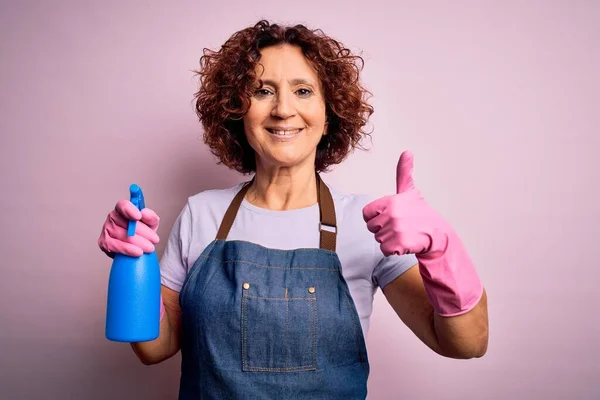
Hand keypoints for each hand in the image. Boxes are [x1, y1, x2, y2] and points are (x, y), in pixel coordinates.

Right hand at [98, 199, 159, 257]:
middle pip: (127, 223)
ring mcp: (107, 229)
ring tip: (149, 247)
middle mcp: (113, 217)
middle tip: (154, 239)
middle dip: (143, 232)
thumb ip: (151, 217)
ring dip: (139, 243)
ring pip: (123, 235)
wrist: (133, 248)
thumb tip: (145, 213)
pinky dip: (128, 249)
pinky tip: (138, 252)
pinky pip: (116, 246)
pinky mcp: (104, 242)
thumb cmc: (141, 233)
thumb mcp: (150, 224)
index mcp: (123, 209)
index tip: (139, 216)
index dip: (130, 210)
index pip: (123, 205)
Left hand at [362, 150, 482, 315]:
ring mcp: (395, 229)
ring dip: (389, 240)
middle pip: (372, 228)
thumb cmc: (421, 214)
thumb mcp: (410, 191)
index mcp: (391, 201)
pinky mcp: (399, 244)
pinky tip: (405, 244)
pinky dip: (394, 251)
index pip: (366, 214)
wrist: (437, 235)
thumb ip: (404, 172)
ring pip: (378, 240)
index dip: (377, 217)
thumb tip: (407, 151)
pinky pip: (385, 250)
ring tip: (404, 234)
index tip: (391, 216)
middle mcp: (392, 214)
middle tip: (400, 226)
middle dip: (383, 230)